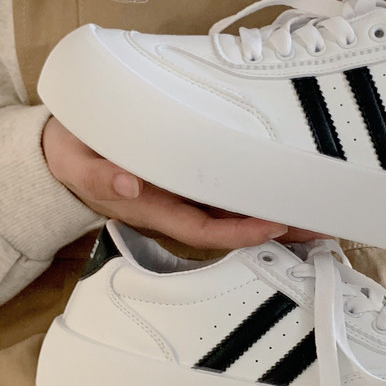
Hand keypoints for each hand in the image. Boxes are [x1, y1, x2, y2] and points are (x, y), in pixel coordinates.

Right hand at [42, 116, 324, 247]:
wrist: (66, 154)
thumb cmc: (74, 156)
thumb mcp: (75, 163)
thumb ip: (97, 176)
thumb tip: (129, 184)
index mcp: (153, 208)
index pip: (203, 228)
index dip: (239, 231)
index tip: (274, 224)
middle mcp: (176, 207)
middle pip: (231, 226)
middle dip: (273, 228)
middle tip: (319, 223)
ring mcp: (185, 195)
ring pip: (235, 210)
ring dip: (274, 212)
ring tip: (316, 210)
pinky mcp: (189, 178)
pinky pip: (228, 191)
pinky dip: (257, 192)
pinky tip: (285, 189)